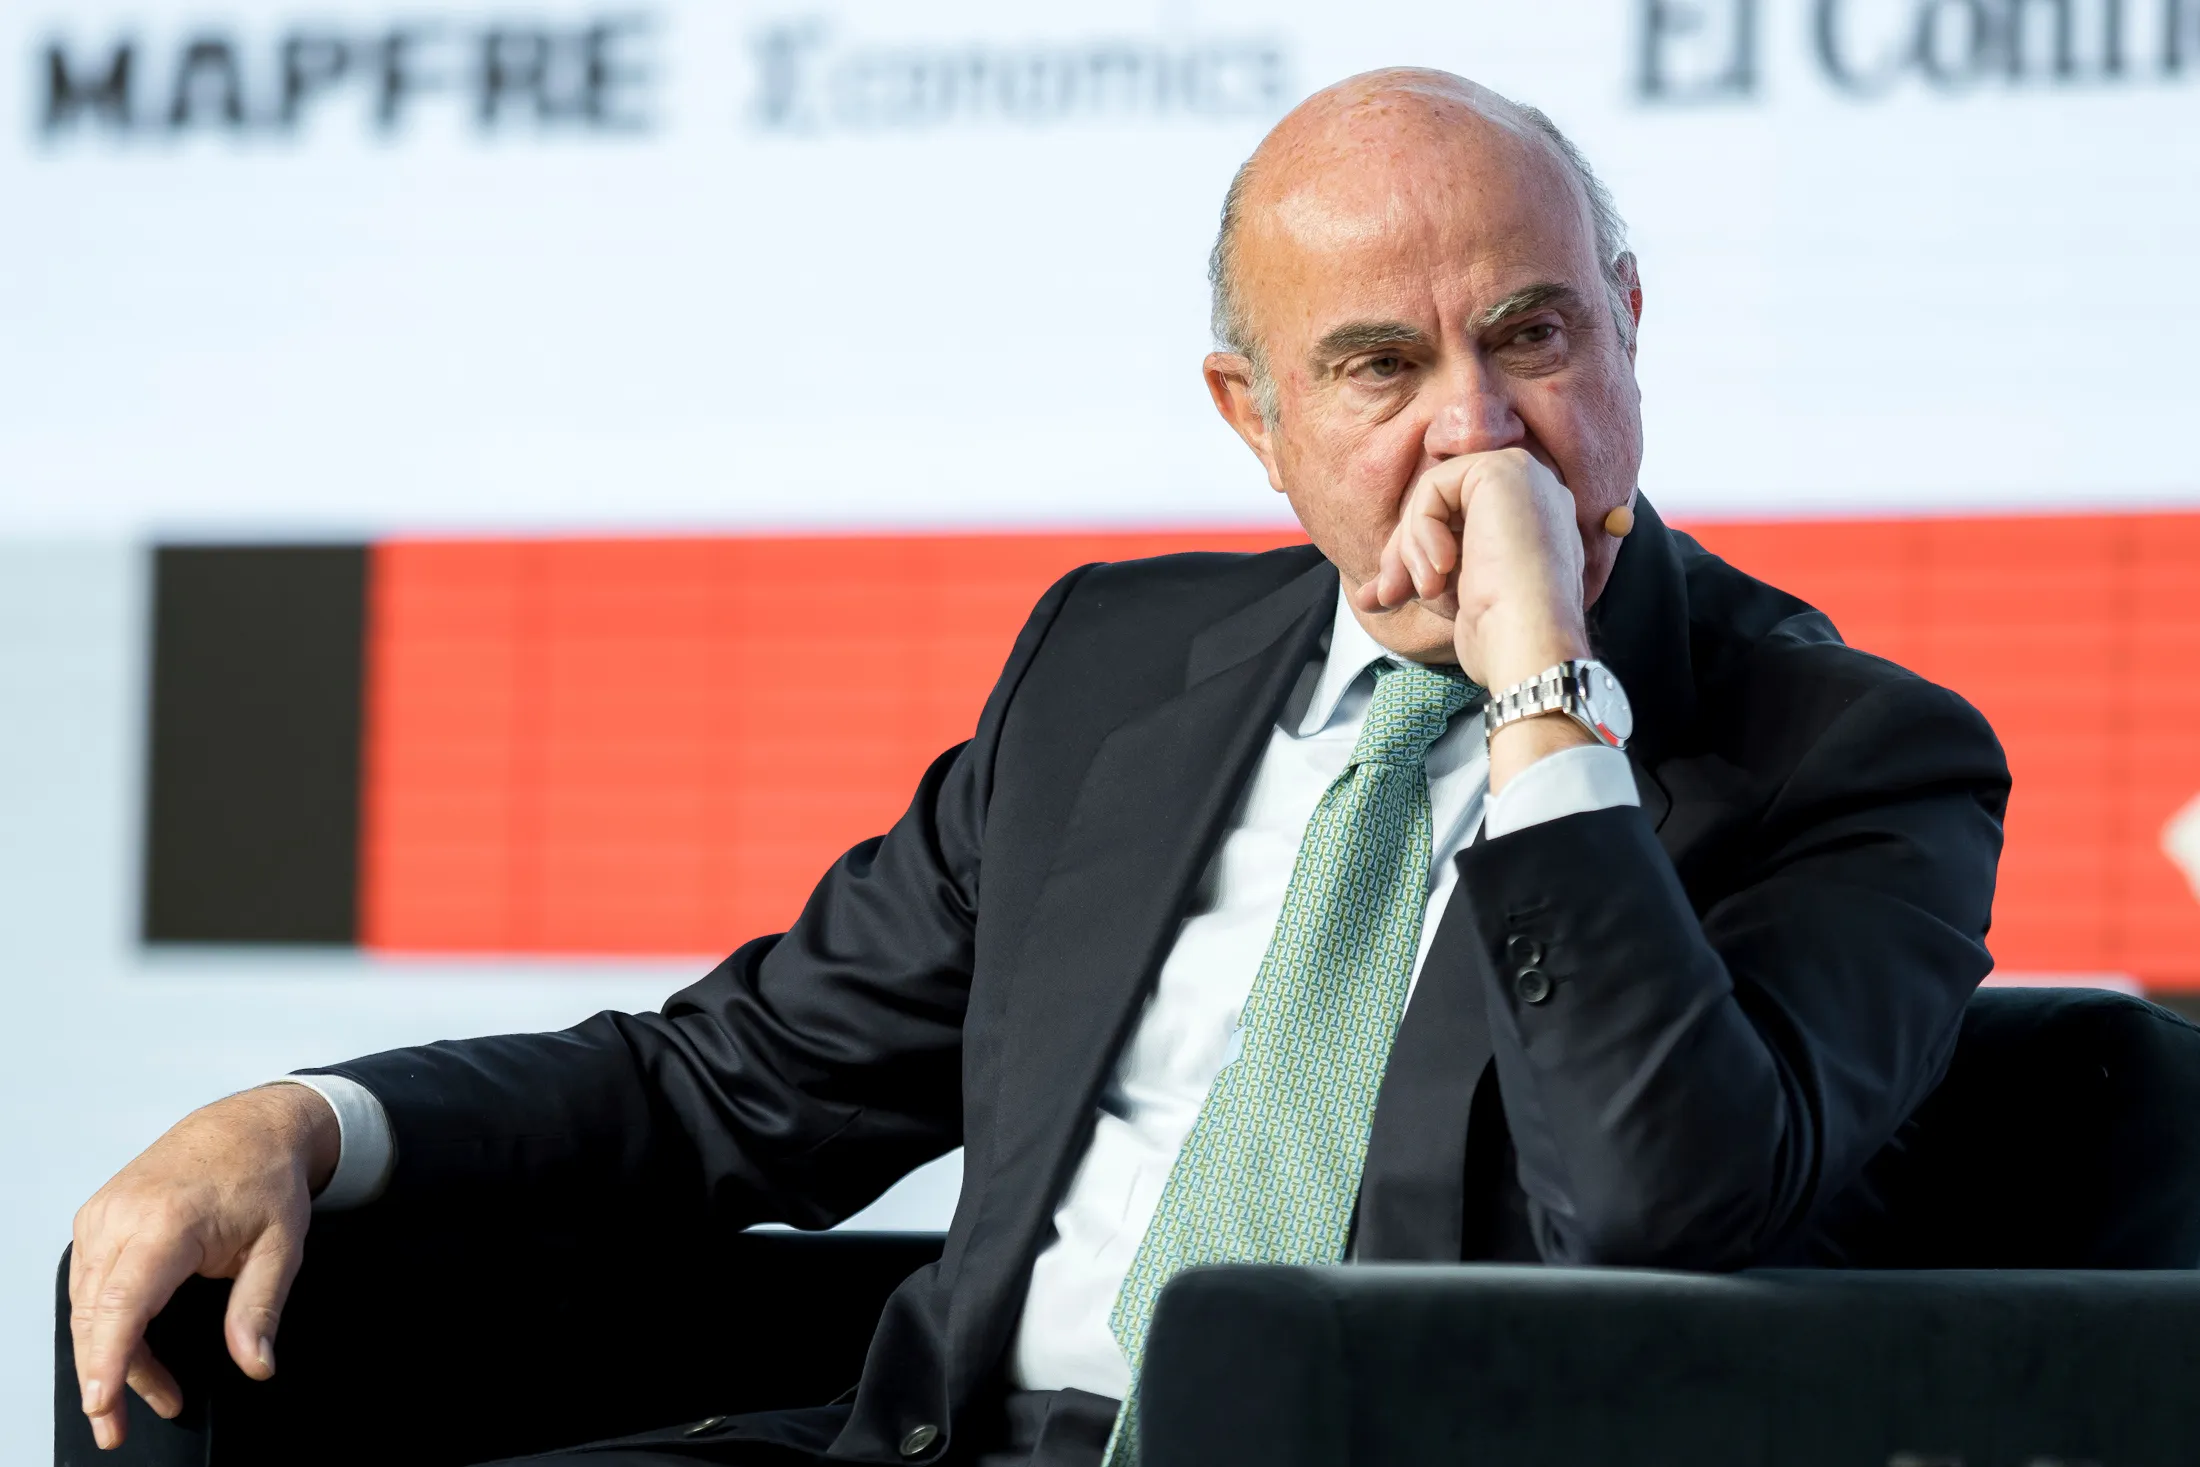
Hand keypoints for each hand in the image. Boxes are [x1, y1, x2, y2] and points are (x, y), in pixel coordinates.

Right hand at [69, 1084, 337, 1449]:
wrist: (249, 1125)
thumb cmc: (265, 1176)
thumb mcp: (282, 1245)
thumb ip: (260, 1309)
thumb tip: (256, 1363)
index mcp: (167, 1221)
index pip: (122, 1303)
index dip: (108, 1359)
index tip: (102, 1403)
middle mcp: (121, 1216)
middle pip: (95, 1315)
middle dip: (104, 1377)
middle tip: (120, 1426)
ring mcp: (102, 1215)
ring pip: (86, 1306)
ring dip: (111, 1354)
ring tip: (157, 1392)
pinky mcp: (96, 1219)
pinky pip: (89, 1285)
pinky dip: (108, 1322)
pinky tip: (136, 1349)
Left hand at [1349, 447, 1590, 688]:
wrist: (1529, 642)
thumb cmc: (1499, 632)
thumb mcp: (1449, 593)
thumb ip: (1415, 576)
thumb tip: (1368, 594)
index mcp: (1528, 520)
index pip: (1451, 518)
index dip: (1413, 553)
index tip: (1393, 596)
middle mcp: (1533, 491)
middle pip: (1439, 504)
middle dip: (1402, 551)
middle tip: (1390, 593)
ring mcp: (1523, 476)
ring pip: (1432, 494)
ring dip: (1411, 546)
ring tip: (1426, 589)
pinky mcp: (1504, 469)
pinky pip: (1432, 486)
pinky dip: (1422, 528)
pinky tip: (1442, 567)